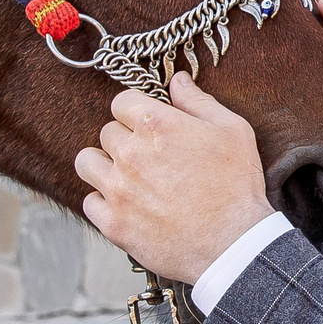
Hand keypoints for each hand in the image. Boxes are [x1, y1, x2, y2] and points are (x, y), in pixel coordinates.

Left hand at [74, 73, 274, 284]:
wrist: (233, 243)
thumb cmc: (237, 185)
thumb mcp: (232, 131)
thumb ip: (198, 101)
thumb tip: (177, 80)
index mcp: (156, 124)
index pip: (121, 102)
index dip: (136, 110)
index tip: (148, 125)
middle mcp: (130, 152)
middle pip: (107, 132)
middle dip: (125, 139)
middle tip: (148, 156)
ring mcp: (118, 188)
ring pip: (86, 162)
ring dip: (103, 165)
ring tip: (125, 176)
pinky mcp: (113, 222)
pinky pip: (89, 201)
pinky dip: (103, 202)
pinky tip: (126, 205)